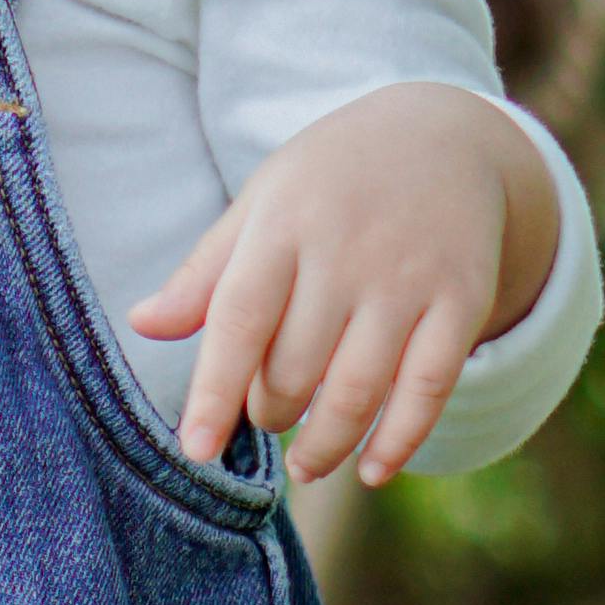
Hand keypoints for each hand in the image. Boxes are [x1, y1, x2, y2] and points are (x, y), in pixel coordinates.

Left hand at [130, 86, 559, 490]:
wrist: (443, 134)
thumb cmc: (330, 180)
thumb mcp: (263, 203)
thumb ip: (206, 272)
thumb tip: (142, 325)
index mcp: (284, 223)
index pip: (239, 319)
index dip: (215, 390)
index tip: (197, 448)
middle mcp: (347, 251)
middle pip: (296, 366)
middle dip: (272, 412)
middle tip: (267, 417)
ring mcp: (409, 276)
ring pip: (359, 388)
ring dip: (326, 444)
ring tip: (306, 465)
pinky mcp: (462, 297)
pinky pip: (431, 385)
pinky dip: (400, 439)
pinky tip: (372, 470)